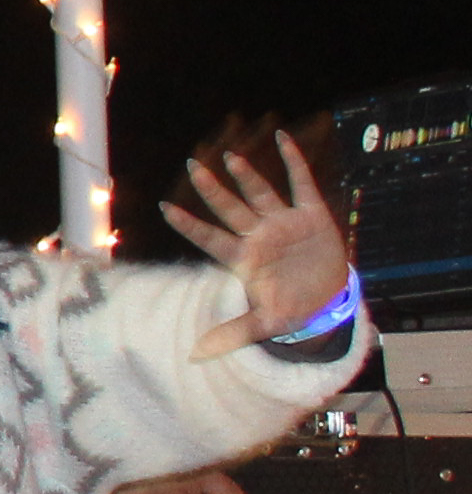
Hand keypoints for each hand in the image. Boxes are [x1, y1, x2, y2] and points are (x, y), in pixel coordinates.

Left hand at [171, 133, 353, 353]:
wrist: (328, 299)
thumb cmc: (291, 307)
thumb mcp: (266, 323)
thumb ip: (235, 332)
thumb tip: (199, 353)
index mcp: (244, 258)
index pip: (210, 238)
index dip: (189, 225)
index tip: (165, 209)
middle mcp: (259, 234)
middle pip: (230, 209)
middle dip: (212, 191)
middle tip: (192, 168)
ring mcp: (283, 222)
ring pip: (260, 194)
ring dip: (247, 176)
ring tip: (230, 157)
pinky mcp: (311, 215)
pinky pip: (301, 183)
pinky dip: (293, 162)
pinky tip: (283, 140)